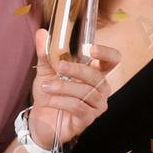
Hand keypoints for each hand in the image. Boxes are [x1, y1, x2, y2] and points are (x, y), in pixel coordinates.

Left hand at [26, 29, 118, 148]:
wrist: (40, 120)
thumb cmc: (49, 93)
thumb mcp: (45, 70)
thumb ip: (46, 52)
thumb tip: (41, 32)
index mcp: (95, 73)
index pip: (112, 60)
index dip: (106, 53)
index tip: (91, 49)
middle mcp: (100, 89)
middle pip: (97, 76)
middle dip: (77, 69)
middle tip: (59, 66)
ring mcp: (96, 105)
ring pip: (86, 92)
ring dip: (64, 87)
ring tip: (46, 86)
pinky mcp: (88, 119)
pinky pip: (78, 107)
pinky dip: (61, 101)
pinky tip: (48, 100)